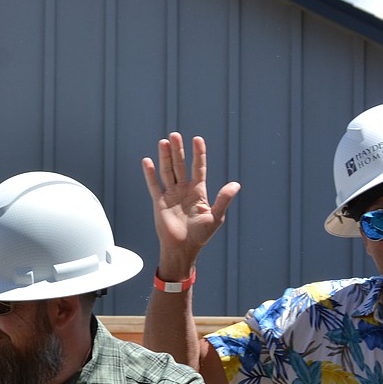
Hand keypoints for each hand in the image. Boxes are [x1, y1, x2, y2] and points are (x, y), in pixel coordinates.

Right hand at [141, 132, 239, 275]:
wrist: (183, 248)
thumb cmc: (201, 234)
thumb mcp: (216, 216)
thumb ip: (224, 199)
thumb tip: (236, 184)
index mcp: (198, 191)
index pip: (198, 167)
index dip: (198, 153)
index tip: (197, 139)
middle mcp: (184, 190)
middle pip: (180, 165)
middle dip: (178, 150)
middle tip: (175, 135)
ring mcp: (171, 195)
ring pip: (167, 171)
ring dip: (165, 157)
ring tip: (163, 142)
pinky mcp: (159, 202)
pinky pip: (154, 185)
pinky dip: (150, 174)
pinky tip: (147, 161)